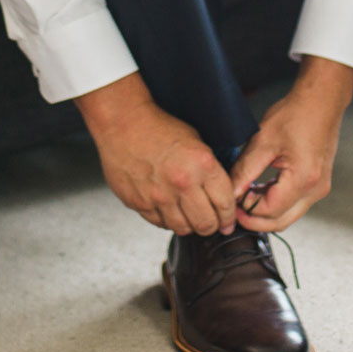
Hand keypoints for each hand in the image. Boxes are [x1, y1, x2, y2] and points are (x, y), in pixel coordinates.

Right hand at [75, 73, 236, 234]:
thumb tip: (222, 195)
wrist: (123, 123)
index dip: (229, 217)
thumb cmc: (159, 127)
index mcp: (202, 164)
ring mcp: (159, 196)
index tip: (227, 221)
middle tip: (212, 223)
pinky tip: (168, 209)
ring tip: (189, 216)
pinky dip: (167, 220)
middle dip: (213, 226)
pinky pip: (160, 223)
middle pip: (206, 224)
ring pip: (183, 228)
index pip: (225, 204)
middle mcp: (182, 183)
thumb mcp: (196, 141)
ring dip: (189, 225)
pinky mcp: (139, 203)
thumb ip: (210, 170)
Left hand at [229, 56, 352, 231]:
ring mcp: (319, 189)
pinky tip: (259, 189)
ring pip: (287, 216)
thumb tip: (230, 193)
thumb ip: (245, 171)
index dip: (245, 210)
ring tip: (243, 196)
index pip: (269, 211)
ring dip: (264, 212)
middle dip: (254, 220)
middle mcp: (315, 190)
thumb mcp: (263, 141)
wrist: (321, 101)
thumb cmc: (296, 114)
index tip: (229, 201)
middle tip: (233, 209)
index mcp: (303, 180)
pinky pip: (294, 204)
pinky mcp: (317, 184)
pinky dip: (275, 203)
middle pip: (280, 222)